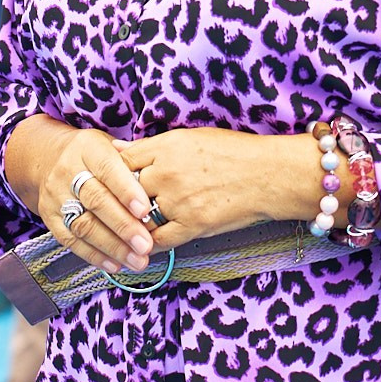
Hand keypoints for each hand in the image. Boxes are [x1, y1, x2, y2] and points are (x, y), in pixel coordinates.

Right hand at [34, 127, 155, 274]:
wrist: (47, 159)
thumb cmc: (92, 155)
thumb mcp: (110, 145)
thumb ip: (133, 159)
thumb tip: (160, 173)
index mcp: (88, 149)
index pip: (108, 169)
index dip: (126, 191)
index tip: (145, 210)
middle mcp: (68, 171)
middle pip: (95, 201)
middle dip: (123, 226)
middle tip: (145, 245)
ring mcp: (56, 196)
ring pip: (83, 225)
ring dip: (112, 246)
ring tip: (137, 260)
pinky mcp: (49, 218)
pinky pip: (71, 240)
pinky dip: (94, 255)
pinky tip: (115, 264)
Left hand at [120, 128, 308, 249]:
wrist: (269, 174)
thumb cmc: (235, 151)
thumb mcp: (190, 137)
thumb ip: (152, 145)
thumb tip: (117, 146)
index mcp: (166, 146)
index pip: (121, 160)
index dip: (112, 172)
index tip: (110, 181)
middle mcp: (167, 172)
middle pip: (125, 190)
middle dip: (121, 199)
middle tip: (115, 207)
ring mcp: (179, 200)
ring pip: (139, 216)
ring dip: (133, 223)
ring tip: (128, 226)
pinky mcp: (193, 225)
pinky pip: (159, 239)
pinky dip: (148, 243)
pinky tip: (144, 244)